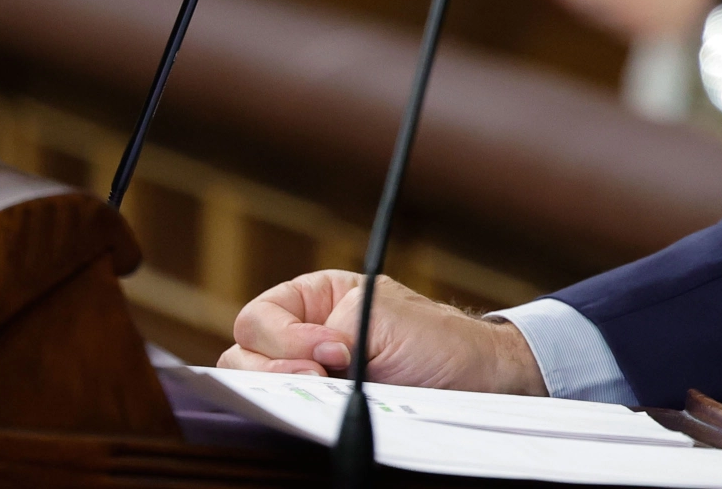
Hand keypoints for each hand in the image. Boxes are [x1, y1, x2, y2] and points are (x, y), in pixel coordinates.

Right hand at [218, 270, 545, 393]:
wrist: (478, 385)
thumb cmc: (438, 341)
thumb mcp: (383, 320)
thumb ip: (335, 333)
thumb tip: (304, 366)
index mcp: (312, 301)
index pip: (258, 319)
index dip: (284, 338)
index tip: (329, 351)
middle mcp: (300, 340)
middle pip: (243, 356)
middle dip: (275, 370)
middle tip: (320, 379)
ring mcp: (309, 381)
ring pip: (258, 391)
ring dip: (283, 395)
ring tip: (324, 397)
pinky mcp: (323, 415)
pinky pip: (287, 418)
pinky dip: (296, 419)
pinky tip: (321, 418)